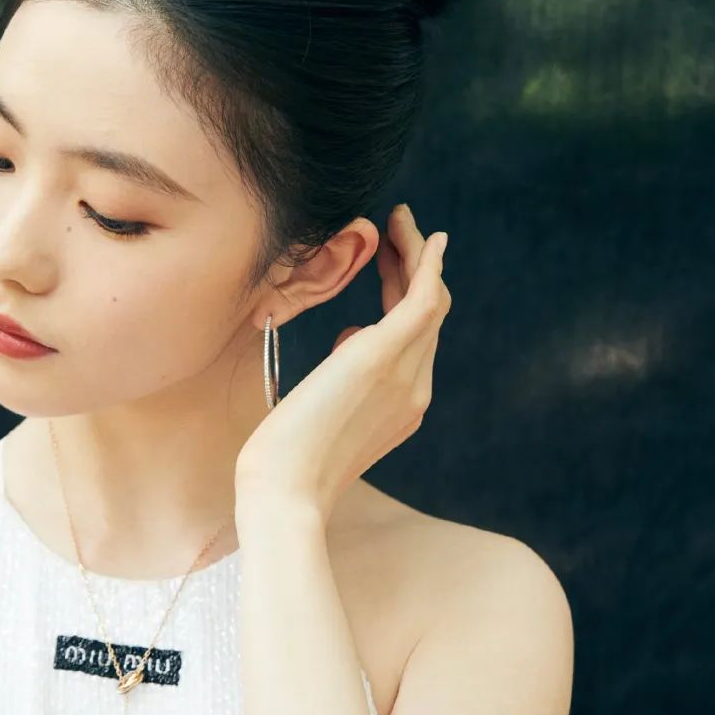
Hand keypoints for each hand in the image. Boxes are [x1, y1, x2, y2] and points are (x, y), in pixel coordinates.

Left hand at [234, 204, 451, 524]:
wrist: (285, 492)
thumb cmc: (285, 462)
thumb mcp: (320, 412)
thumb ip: (340, 378)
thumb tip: (348, 339)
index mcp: (401, 407)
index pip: (413, 338)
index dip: (403, 293)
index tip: (385, 262)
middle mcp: (415, 391)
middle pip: (427, 314)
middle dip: (413, 265)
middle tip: (394, 229)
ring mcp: (407, 375)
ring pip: (429, 300)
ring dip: (417, 254)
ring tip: (397, 222)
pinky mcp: (385, 356)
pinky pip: (422, 298)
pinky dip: (426, 263)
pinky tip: (423, 236)